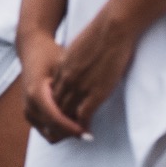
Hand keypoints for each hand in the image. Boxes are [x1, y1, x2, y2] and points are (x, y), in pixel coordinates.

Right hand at [19, 28, 87, 142]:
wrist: (32, 49)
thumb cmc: (50, 55)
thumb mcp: (64, 67)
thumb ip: (73, 90)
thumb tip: (87, 108)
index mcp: (36, 92)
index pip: (56, 119)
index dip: (72, 128)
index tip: (88, 134)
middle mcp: (29, 103)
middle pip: (53, 131)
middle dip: (71, 133)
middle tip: (88, 133)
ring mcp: (27, 109)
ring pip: (49, 134)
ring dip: (65, 133)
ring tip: (81, 127)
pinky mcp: (29, 111)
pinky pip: (45, 129)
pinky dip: (58, 130)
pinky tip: (71, 123)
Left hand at [50, 9, 135, 132]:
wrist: (112, 28)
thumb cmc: (102, 33)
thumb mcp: (81, 47)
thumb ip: (78, 59)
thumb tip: (85, 63)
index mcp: (62, 66)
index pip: (53, 92)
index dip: (56, 105)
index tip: (60, 114)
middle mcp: (66, 78)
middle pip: (56, 105)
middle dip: (58, 120)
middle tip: (62, 133)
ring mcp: (79, 86)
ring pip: (66, 114)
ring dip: (69, 127)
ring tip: (74, 137)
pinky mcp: (94, 92)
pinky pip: (83, 116)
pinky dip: (84, 127)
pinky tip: (88, 134)